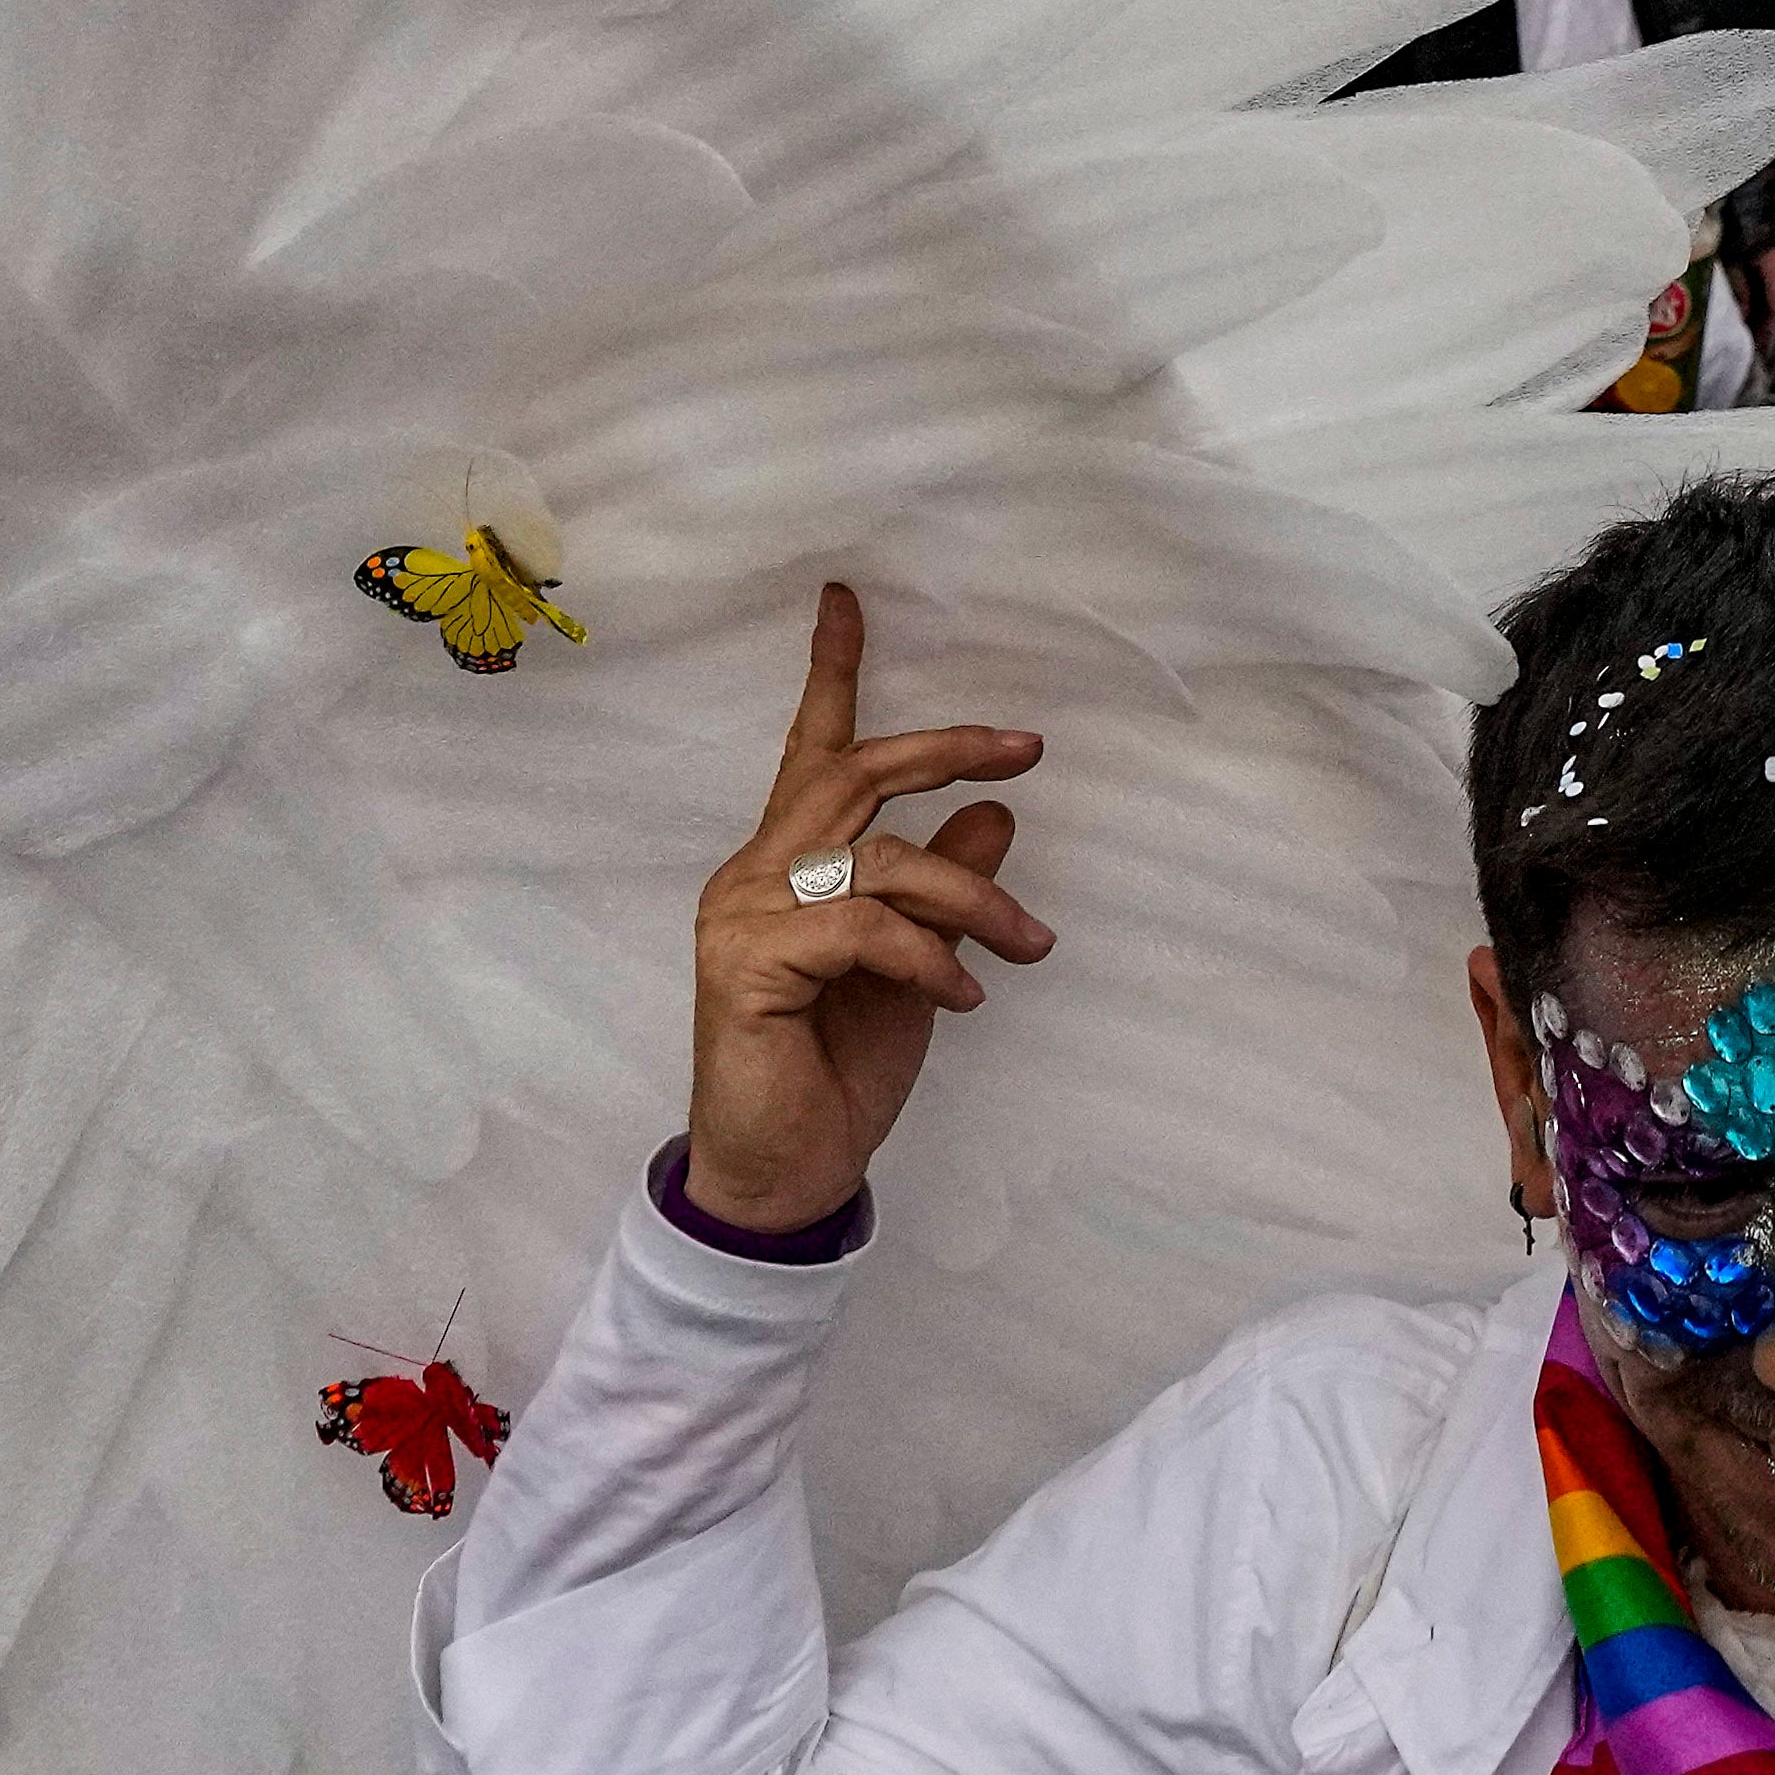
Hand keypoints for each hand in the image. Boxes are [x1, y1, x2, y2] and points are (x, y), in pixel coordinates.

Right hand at [683, 583, 1051, 1237]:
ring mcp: (743, 915)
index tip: (847, 597)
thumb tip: (995, 815)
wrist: (784, 1176)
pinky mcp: (746, 964)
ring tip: (1031, 947)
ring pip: (881, 858)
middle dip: (944, 748)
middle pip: (853, 773)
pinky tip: (965, 998)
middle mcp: (754, 873)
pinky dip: (930, 956)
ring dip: (974, 900)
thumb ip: (944, 891)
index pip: (811, 751)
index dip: (831, 672)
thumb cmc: (839, 1073)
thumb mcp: (918, 970)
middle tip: (1026, 746)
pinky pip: (863, 926)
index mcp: (786, 864)